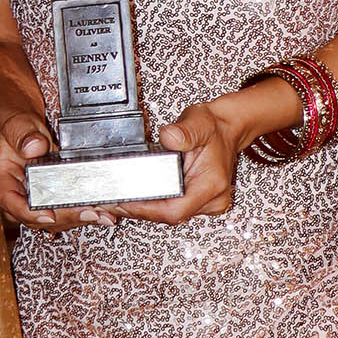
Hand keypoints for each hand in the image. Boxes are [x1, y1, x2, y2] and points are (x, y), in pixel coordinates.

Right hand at [0, 111, 112, 233]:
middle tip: (90, 213)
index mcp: (2, 182)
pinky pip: (69, 214)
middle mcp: (18, 199)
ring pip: (58, 221)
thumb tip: (35, 146)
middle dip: (67, 217)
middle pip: (39, 217)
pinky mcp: (54, 204)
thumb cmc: (20, 131)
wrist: (28, 133)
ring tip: (105, 214)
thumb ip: (24, 135)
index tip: (49, 215)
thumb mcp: (18, 126)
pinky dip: (89, 213)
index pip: (11, 202)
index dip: (30, 213)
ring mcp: (37, 204)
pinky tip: (106, 213)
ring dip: (82, 218)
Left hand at [115, 96, 246, 224]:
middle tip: (110, 202)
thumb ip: (184, 131)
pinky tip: (136, 199)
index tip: (122, 203)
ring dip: (144, 210)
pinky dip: (153, 205)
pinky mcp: (199, 202)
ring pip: (169, 215)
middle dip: (138, 211)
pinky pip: (172, 209)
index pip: (175, 210)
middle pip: (169, 216)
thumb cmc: (214, 127)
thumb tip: (169, 138)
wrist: (227, 128)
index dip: (145, 210)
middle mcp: (212, 199)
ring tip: (118, 200)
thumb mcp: (199, 121)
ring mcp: (207, 203)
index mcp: (212, 185)